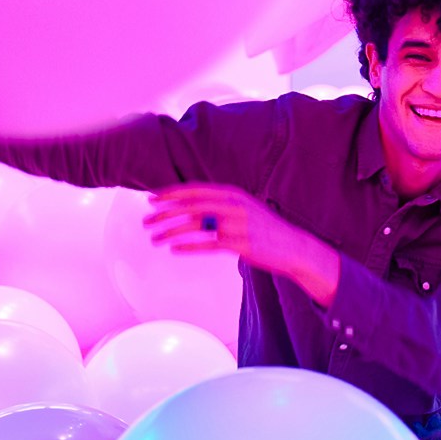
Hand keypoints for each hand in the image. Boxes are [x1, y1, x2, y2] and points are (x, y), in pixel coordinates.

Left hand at [144, 184, 340, 304]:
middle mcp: (234, 205)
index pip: (195, 190)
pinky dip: (189, 246)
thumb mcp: (244, 209)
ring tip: (155, 239)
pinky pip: (209, 244)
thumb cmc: (265, 230)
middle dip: (165, 213)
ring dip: (171, 231)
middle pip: (191, 206)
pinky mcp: (241, 244)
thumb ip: (220, 205)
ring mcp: (238, 224)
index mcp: (233, 194)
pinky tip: (174, 249)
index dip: (171, 194)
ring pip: (196, 224)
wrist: (294, 247)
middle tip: (146, 221)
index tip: (151, 199)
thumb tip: (191, 206)